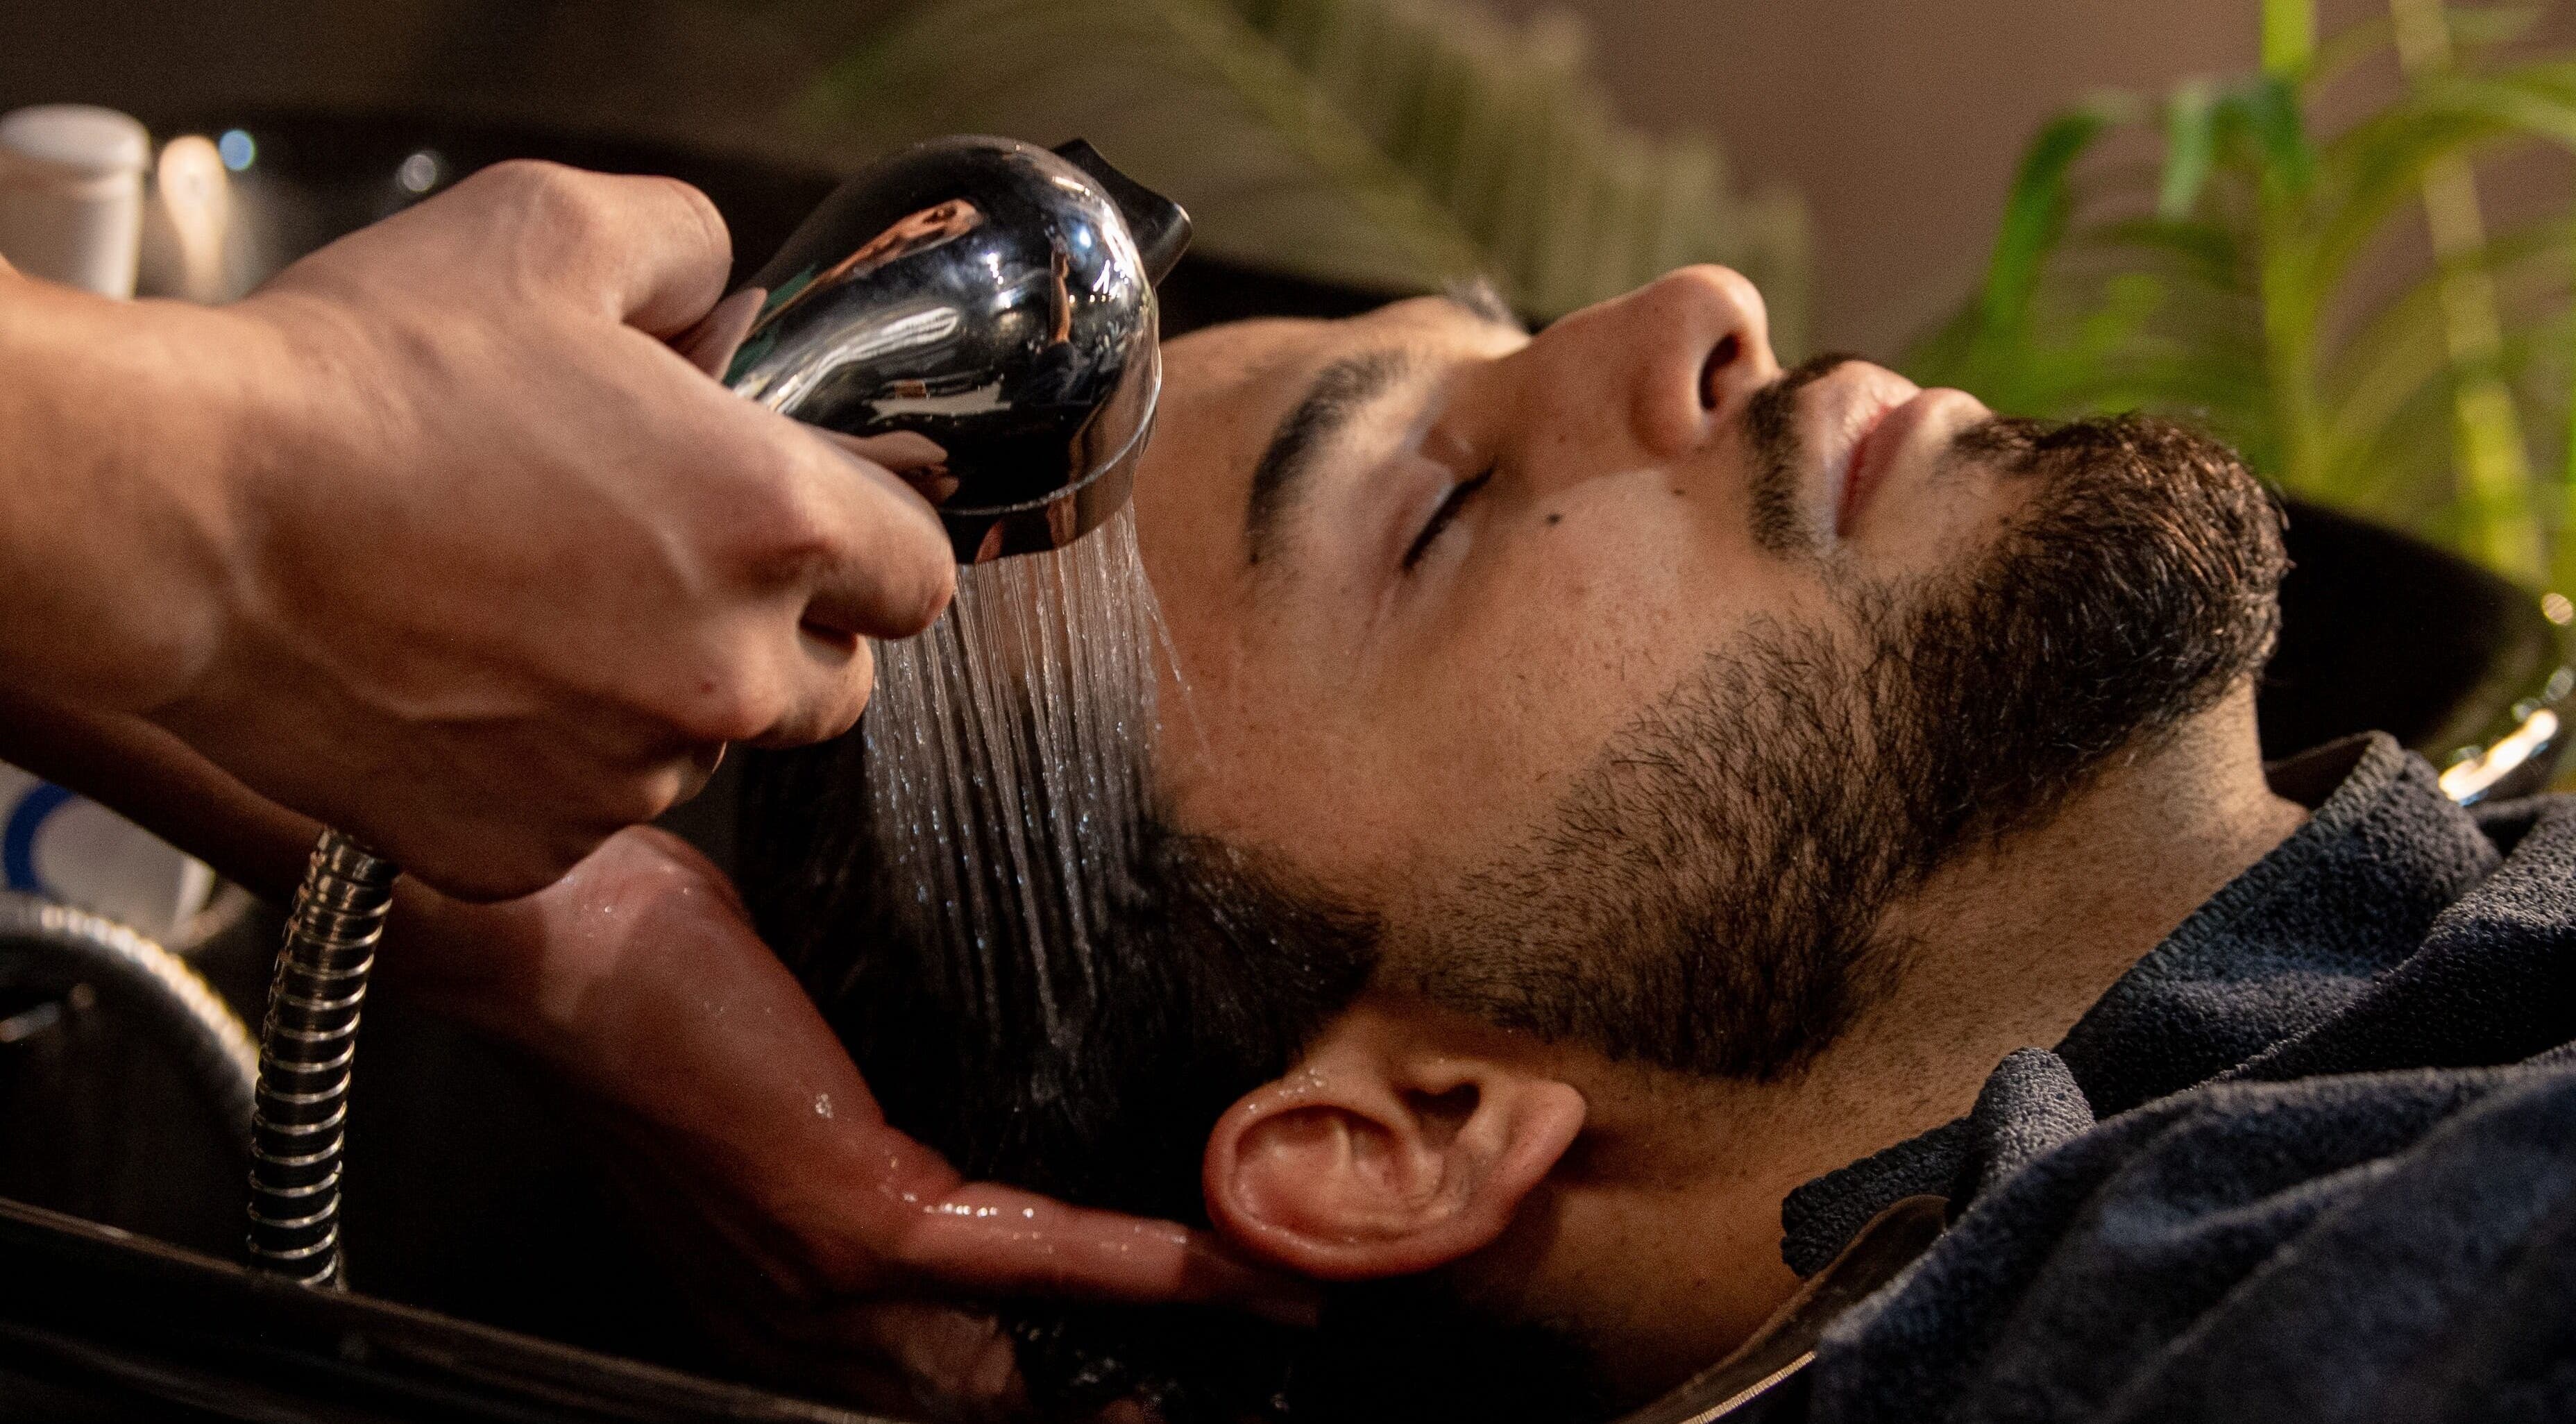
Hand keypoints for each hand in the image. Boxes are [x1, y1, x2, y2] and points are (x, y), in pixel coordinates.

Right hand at [147, 161, 954, 898]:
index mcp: (774, 524)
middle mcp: (727, 672)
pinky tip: (469, 679)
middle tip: (672, 566)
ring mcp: (631, 775)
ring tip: (536, 608)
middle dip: (783, 631)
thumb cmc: (361, 382)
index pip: (922, 575)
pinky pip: (588, 813)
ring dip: (661, 696)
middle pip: (837, 685)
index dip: (873, 541)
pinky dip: (553, 765)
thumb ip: (684, 253)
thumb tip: (724, 292)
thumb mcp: (551, 233)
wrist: (190, 521)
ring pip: (706, 750)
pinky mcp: (530, 850)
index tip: (817, 524)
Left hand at [391, 828, 1314, 1417]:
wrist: (550, 940)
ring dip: (1161, 1346)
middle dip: (1111, 1401)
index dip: (1045, 1387)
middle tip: (1230, 1376)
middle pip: (987, 1400)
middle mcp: (802, 1319)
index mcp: (778, 1296)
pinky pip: (1038, 1256)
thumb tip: (962, 1093)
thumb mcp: (766, 1081)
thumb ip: (859, 1121)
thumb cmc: (644, 980)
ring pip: (1024, 1361)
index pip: (932, 1377)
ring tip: (1275, 1313)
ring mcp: (831, 1279)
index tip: (1138, 1372)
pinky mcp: (856, 1215)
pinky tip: (1226, 1264)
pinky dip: (1150, 1266)